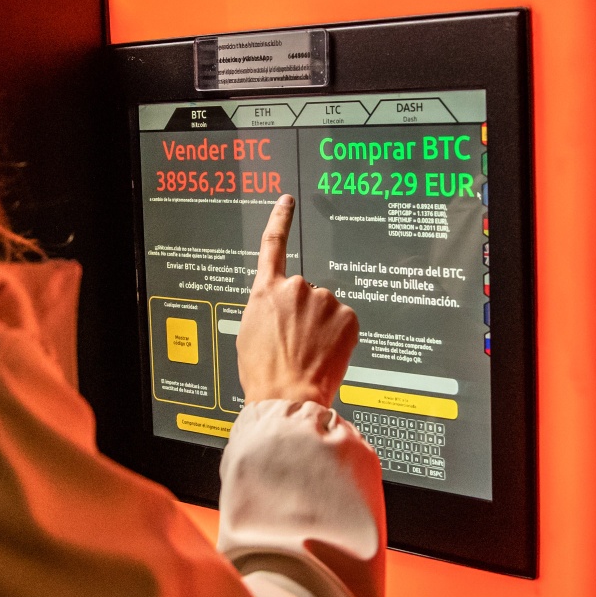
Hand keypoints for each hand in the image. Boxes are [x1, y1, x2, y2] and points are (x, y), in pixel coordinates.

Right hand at [238, 195, 357, 406]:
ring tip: (309, 352)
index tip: (287, 202)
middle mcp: (296, 287)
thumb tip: (277, 309)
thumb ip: (265, 309)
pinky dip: (339, 335)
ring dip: (322, 325)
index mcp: (266, 290)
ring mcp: (324, 300)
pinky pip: (344, 321)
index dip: (280, 219)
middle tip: (297, 342)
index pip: (273, 244)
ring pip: (326, 308)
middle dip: (305, 312)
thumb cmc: (264, 372)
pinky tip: (326, 353)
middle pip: (305, 292)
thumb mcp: (248, 333)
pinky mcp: (347, 316)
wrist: (287, 394)